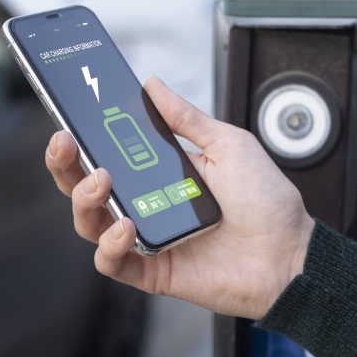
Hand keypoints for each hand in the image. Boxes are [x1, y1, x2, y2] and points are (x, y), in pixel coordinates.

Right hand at [45, 77, 313, 319]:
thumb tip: (153, 86)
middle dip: (66, 165)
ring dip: (83, 200)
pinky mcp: (153, 270)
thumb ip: (187, 118)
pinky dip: (111, 244)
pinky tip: (126, 225)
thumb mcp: (228, 145)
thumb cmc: (267, 201)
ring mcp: (147, 237)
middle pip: (86, 187)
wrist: (290, 252)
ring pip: (90, 223)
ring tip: (100, 181)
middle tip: (66, 142)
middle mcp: (148, 203)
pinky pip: (113, 262)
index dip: (84, 137)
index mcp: (161, 171)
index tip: (69, 115)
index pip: (109, 153)